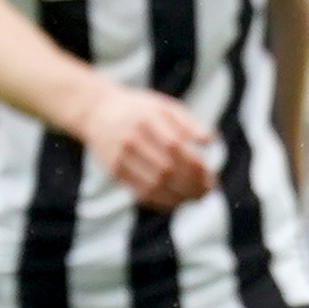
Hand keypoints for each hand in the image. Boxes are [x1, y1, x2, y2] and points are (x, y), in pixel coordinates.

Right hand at [78, 83, 220, 211]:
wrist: (97, 112)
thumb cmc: (139, 109)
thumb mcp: (163, 106)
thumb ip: (188, 122)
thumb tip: (210, 141)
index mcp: (147, 119)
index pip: (176, 148)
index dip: (196, 166)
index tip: (211, 177)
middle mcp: (132, 139)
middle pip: (166, 169)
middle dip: (191, 185)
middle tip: (207, 192)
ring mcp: (121, 157)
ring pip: (154, 185)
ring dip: (179, 197)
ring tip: (195, 198)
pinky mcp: (114, 171)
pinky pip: (140, 193)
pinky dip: (161, 201)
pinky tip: (176, 201)